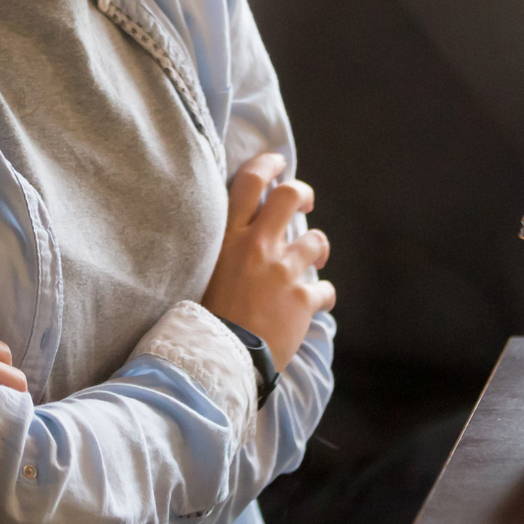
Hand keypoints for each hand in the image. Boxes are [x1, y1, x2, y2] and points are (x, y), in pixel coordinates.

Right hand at [200, 152, 334, 370]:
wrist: (214, 360)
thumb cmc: (199, 319)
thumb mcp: (199, 273)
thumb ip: (219, 251)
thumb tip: (231, 236)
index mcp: (227, 238)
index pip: (250, 181)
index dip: (268, 164)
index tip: (278, 162)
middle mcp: (257, 247)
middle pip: (290, 196)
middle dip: (302, 193)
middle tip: (304, 200)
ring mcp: (283, 271)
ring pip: (316, 240)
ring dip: (318, 247)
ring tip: (315, 256)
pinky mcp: (302, 299)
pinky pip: (325, 290)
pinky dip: (321, 297)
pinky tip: (314, 306)